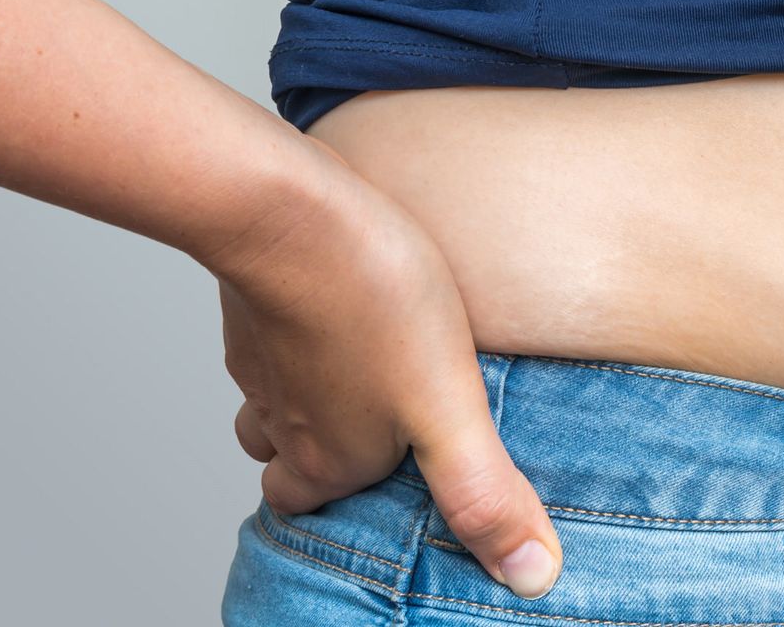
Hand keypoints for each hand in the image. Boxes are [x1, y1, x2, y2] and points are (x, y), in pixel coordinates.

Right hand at [213, 151, 562, 599]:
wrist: (293, 209)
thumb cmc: (375, 303)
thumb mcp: (450, 409)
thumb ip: (483, 493)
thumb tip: (531, 575)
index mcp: (325, 459)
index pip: (306, 508)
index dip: (338, 502)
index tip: (379, 485)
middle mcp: (281, 420)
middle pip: (283, 460)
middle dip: (320, 456)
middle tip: (372, 431)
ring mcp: (259, 361)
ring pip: (273, 399)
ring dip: (310, 397)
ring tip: (363, 374)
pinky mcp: (252, 304)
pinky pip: (272, 337)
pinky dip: (301, 337)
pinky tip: (343, 310)